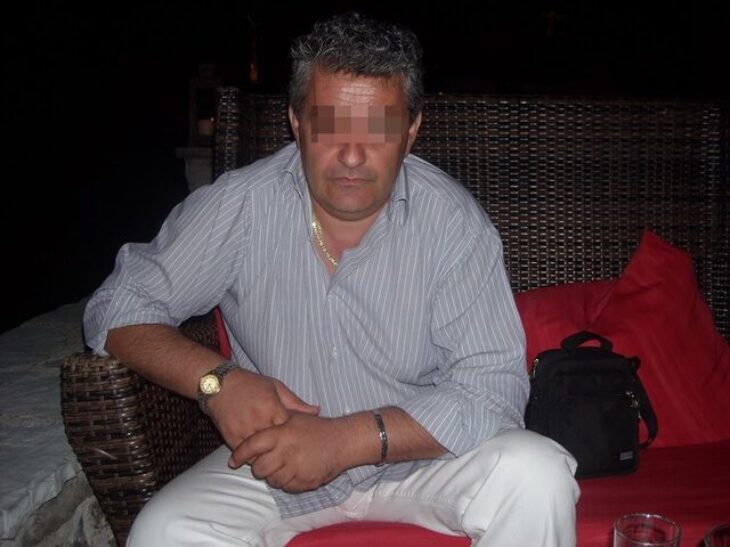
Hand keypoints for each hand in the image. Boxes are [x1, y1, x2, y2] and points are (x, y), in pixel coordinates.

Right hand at [207, 369, 318, 449]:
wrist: (219, 386)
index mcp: (272, 408)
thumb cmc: (251, 384)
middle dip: (283, 450)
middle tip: (291, 455)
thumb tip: (317, 411)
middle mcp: (258, 421)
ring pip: (261, 454)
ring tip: (276, 459)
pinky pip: (245, 455)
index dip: (295, 437)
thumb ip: (296, 402)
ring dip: (268, 457)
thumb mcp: (276, 387)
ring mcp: (244, 431)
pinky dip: (252, 457)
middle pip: (276, 446)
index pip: (289, 431)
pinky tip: (259, 456)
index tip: (299, 440)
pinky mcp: (231, 438)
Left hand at [228, 413, 352, 492]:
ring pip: (272, 480)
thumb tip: (252, 423)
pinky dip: (285, 482)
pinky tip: (292, 472)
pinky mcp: (305, 482)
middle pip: (259, 468)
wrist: (343, 442)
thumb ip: (274, 421)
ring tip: (281, 465)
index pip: (252, 446)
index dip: (240, 454)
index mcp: (282, 433)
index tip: (233, 461)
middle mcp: (287, 452)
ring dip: (273, 475)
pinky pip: (286, 487)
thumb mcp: (295, 417)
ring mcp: (296, 468)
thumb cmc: (317, 428)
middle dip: (258, 467)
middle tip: (263, 462)